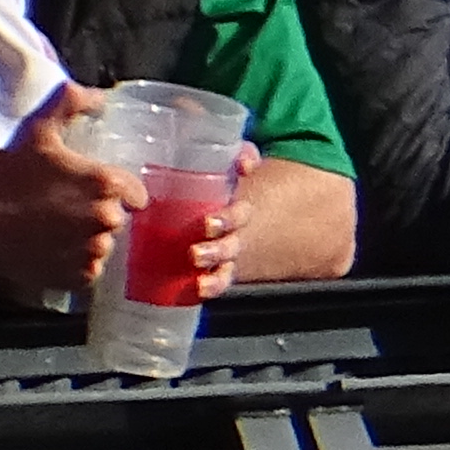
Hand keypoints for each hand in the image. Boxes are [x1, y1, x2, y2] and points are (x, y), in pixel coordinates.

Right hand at [0, 79, 132, 297]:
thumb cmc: (8, 178)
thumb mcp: (37, 133)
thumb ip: (68, 105)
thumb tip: (99, 94)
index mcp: (105, 183)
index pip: (136, 191)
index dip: (121, 190)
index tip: (100, 190)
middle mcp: (108, 218)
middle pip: (118, 217)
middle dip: (98, 212)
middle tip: (65, 207)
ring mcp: (96, 250)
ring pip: (103, 242)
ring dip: (87, 237)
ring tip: (55, 228)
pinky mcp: (83, 276)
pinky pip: (90, 268)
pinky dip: (76, 261)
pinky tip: (52, 248)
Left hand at [176, 141, 258, 302]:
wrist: (252, 218)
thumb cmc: (231, 191)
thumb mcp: (239, 172)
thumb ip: (243, 159)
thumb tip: (245, 161)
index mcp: (238, 212)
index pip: (237, 216)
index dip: (227, 220)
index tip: (210, 224)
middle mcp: (236, 237)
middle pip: (230, 246)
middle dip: (216, 251)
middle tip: (197, 254)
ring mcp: (228, 256)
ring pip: (225, 268)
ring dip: (215, 276)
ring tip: (201, 280)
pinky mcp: (219, 269)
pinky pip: (219, 282)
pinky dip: (213, 287)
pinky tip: (201, 291)